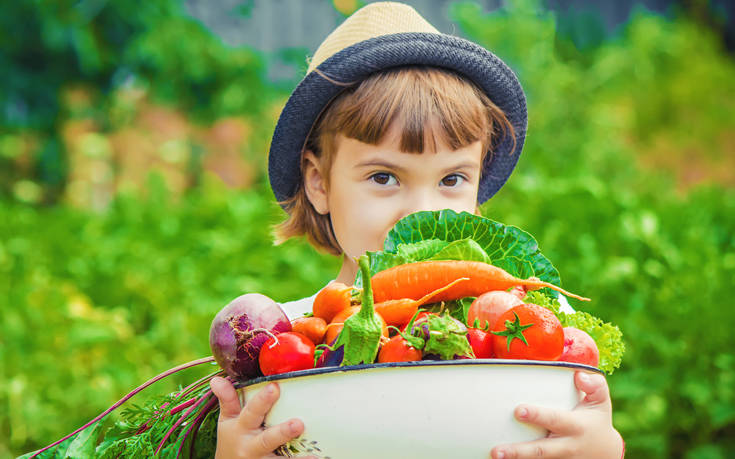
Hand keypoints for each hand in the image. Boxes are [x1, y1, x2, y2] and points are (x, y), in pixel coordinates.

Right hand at [210, 376, 317, 458]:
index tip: (274, 386)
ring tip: (313, 456)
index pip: (251, 411)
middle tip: (298, 424)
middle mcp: (251, 446)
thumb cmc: (232, 438)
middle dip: (282, 433)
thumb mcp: (227, 420)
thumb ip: (227, 399)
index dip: (262, 400)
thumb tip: (216, 379)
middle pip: (267, 440)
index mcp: (241, 428)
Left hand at [490, 371, 623, 457]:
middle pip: (541, 450)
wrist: (605, 453)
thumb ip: (595, 386)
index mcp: (575, 427)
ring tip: (493, 457)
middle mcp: (566, 446)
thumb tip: (580, 374)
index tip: (518, 410)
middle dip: (519, 451)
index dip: (537, 416)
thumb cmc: (596, 421)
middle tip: (497, 451)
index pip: (554, 419)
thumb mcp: (601, 403)